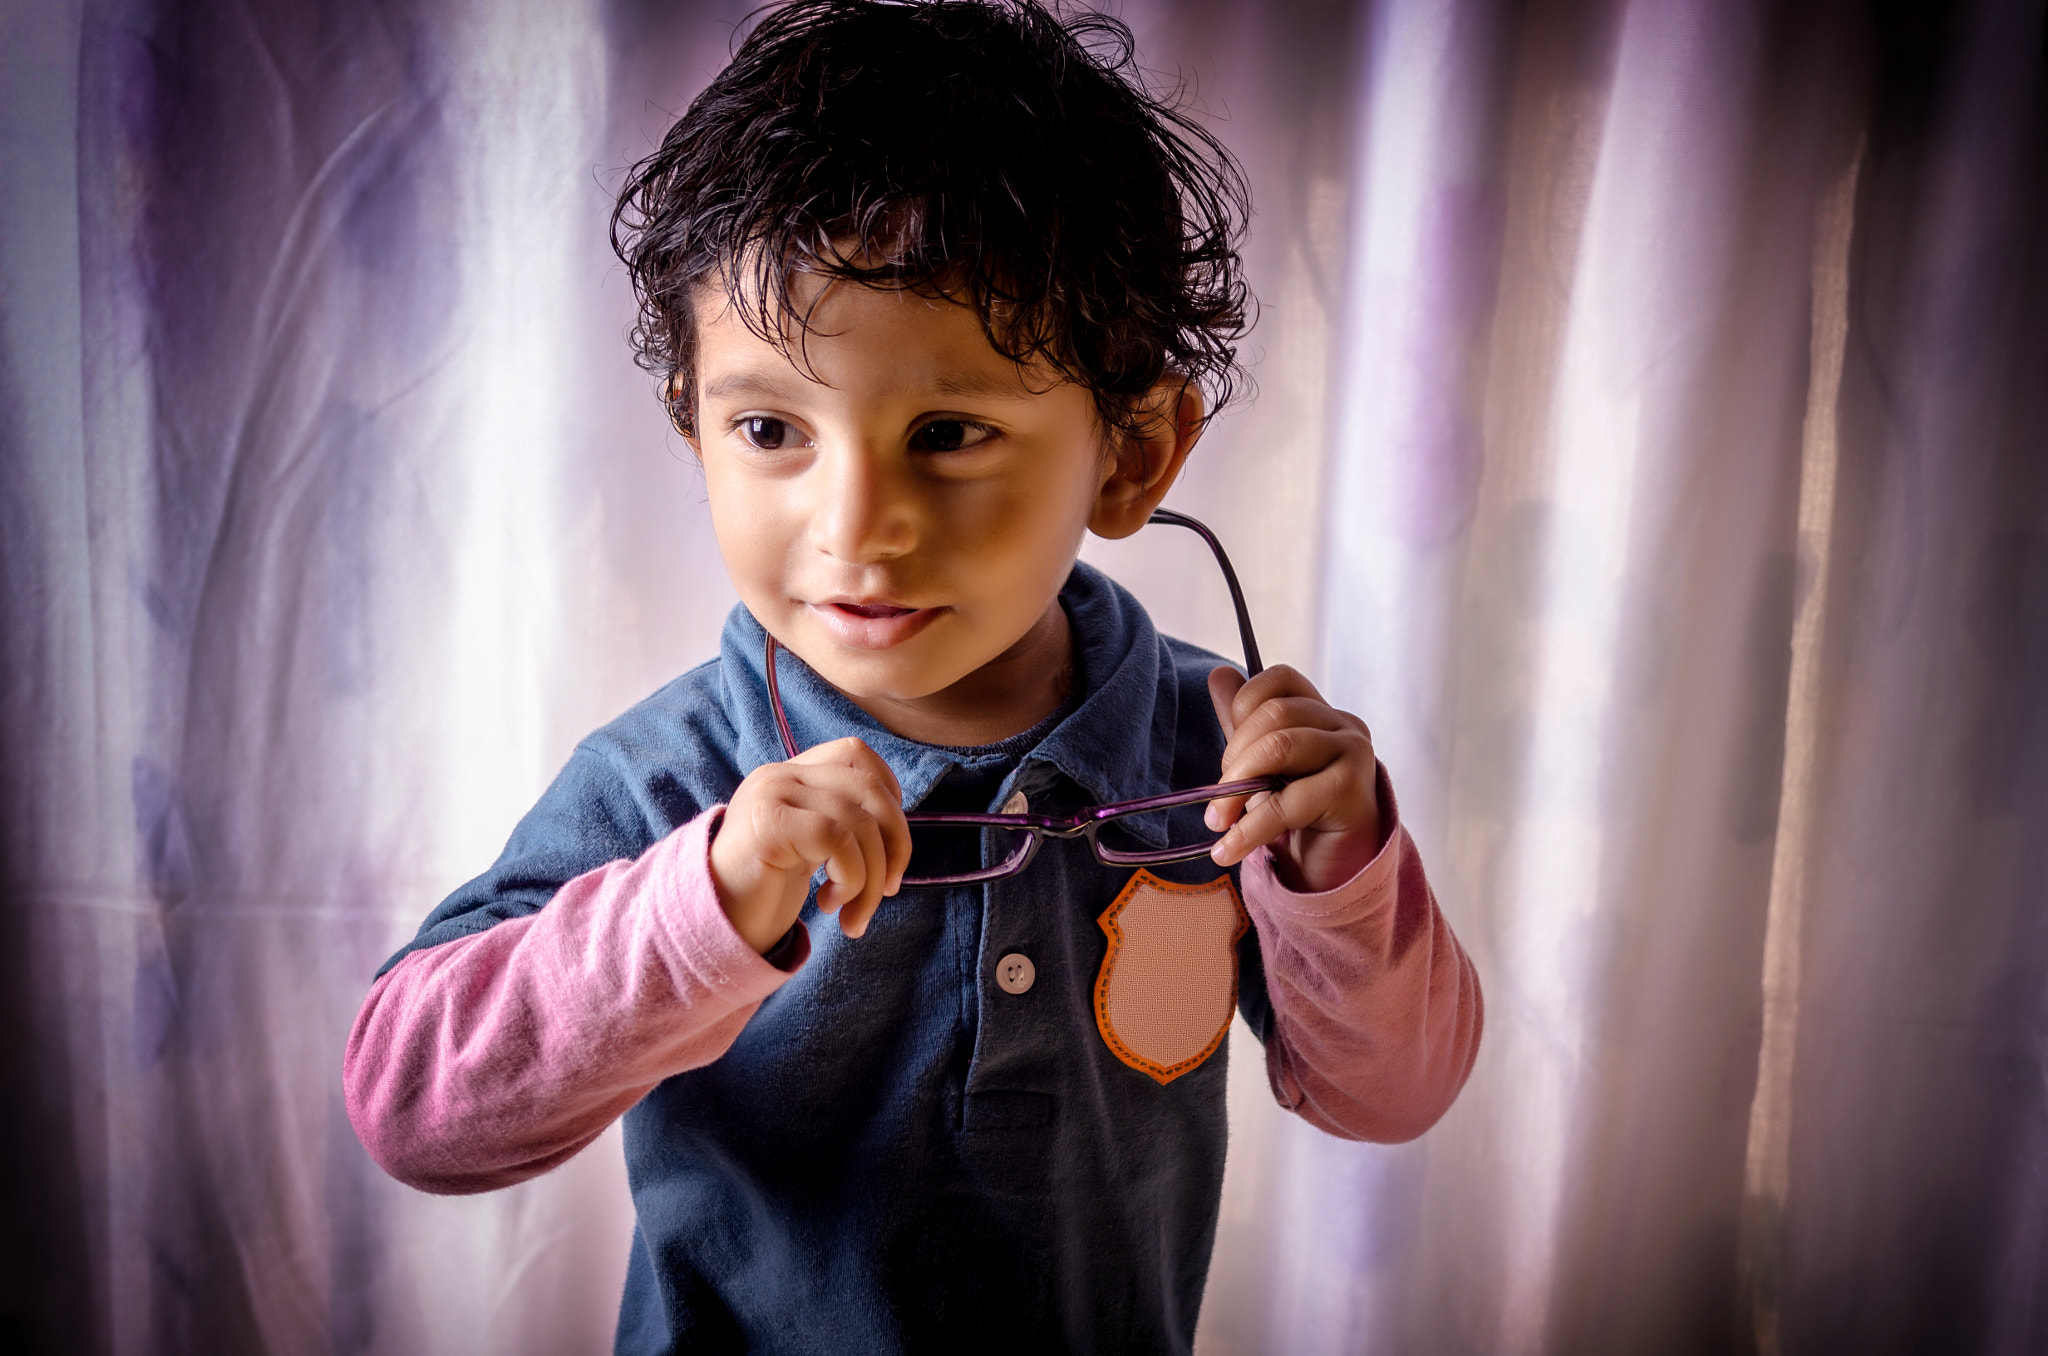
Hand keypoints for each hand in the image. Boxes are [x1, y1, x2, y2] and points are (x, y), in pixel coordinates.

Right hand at [709, 737, 911, 953]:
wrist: (712, 924)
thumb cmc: (765, 892)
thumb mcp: (809, 847)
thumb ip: (842, 823)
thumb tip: (898, 831)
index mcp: (791, 774)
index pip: (856, 753)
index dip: (889, 794)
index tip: (888, 846)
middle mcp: (780, 775)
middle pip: (868, 788)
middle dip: (896, 845)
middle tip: (888, 891)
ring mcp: (771, 794)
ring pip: (860, 821)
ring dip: (873, 879)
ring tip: (853, 914)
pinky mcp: (768, 823)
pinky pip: (838, 840)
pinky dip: (851, 879)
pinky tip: (830, 904)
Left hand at [1204, 665, 1383, 893]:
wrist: (1337, 868)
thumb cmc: (1302, 814)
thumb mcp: (1265, 767)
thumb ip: (1243, 724)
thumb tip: (1219, 674)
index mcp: (1321, 712)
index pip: (1280, 679)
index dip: (1244, 706)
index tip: (1231, 754)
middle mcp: (1343, 724)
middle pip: (1275, 714)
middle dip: (1235, 756)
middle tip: (1219, 798)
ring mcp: (1353, 752)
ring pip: (1280, 746)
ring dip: (1237, 788)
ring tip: (1218, 822)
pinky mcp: (1352, 789)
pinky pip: (1288, 802)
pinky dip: (1249, 829)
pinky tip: (1227, 850)